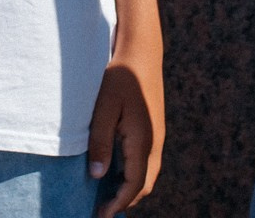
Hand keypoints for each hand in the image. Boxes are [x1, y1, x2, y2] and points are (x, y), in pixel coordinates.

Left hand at [86, 52, 161, 215]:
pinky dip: (132, 174)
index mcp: (143, 141)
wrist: (142, 51)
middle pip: (144, 184)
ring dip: (129, 188)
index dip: (119, 204)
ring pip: (146, 173)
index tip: (102, 215)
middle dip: (125, 201)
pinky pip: (145, 160)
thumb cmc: (120, 76)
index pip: (134, 185)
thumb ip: (100, 142)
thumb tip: (99, 176)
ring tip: (107, 195)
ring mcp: (155, 135)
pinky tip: (115, 171)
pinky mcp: (152, 128)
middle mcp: (154, 142)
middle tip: (102, 210)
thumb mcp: (103, 108)